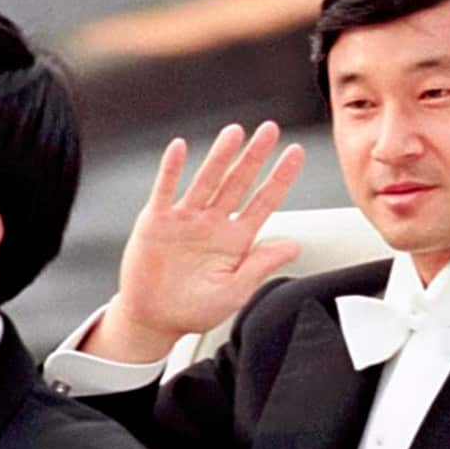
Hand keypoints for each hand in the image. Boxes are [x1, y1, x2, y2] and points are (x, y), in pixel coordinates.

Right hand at [82, 122, 304, 361]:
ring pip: (206, 180)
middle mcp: (214, 223)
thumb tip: (294, 247)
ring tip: (235, 132)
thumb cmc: (194, 309)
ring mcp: (186, 219)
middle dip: (254, 156)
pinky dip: (172, 169)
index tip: (296, 153)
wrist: (153, 319)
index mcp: (237, 239)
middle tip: (270, 130)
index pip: (264, 201)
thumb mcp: (236, 291)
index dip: (280, 177)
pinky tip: (180, 148)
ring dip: (220, 156)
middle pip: (238, 182)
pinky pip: (165, 190)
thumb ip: (261, 265)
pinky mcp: (157, 221)